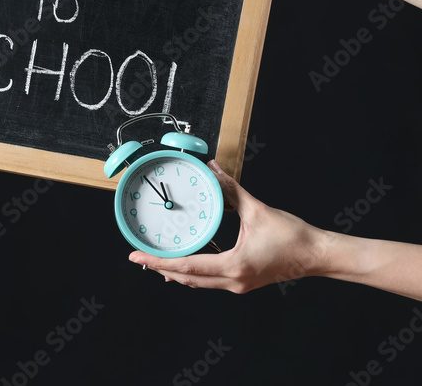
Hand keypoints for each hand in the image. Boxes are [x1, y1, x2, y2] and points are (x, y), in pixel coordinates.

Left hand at [128, 160, 325, 293]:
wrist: (318, 255)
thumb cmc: (293, 236)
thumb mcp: (257, 209)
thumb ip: (232, 189)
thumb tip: (213, 170)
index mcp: (234, 265)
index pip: (186, 266)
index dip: (158, 262)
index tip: (136, 257)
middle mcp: (233, 281)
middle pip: (188, 278)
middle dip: (161, 268)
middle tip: (139, 256)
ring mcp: (238, 284)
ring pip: (198, 282)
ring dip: (177, 272)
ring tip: (156, 260)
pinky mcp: (243, 281)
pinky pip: (210, 279)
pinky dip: (194, 271)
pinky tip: (185, 261)